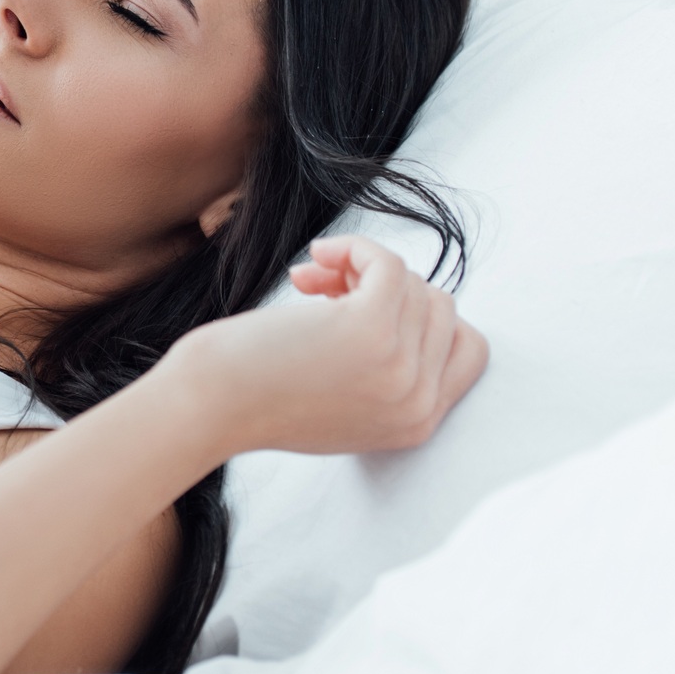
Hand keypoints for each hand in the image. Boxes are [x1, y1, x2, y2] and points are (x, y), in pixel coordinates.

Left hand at [159, 235, 488, 457]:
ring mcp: (400, 369)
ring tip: (312, 282)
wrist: (209, 405)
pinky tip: (315, 258)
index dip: (421, 319)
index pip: (465, 350)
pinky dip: (355, 248)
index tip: (365, 312)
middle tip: (327, 292)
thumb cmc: (258, 395)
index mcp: (417, 424)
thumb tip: (410, 295)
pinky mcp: (372, 330)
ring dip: (360, 269)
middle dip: (385, 290)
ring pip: (412, 283)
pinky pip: (388, 264)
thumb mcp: (343, 399)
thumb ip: (387, 369)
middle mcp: (418, 403)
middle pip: (439, 308)